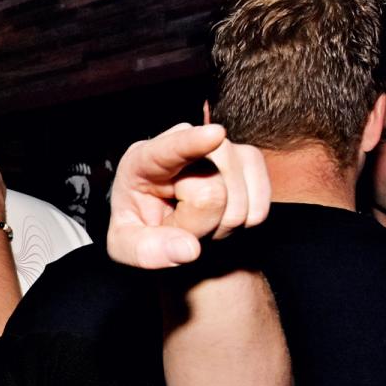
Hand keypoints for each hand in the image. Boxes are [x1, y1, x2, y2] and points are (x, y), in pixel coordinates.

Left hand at [107, 123, 270, 268]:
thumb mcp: (125, 245)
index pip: (169, 150)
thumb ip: (145, 250)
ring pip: (240, 201)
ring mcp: (222, 148)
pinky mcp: (249, 160)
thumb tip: (188, 250)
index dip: (192, 143)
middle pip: (212, 191)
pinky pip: (259, 207)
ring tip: (197, 221)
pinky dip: (242, 224)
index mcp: (142, 161)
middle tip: (178, 224)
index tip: (214, 135)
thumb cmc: (140, 230)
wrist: (168, 226)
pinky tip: (220, 218)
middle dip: (199, 223)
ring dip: (220, 226)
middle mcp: (185, 144)